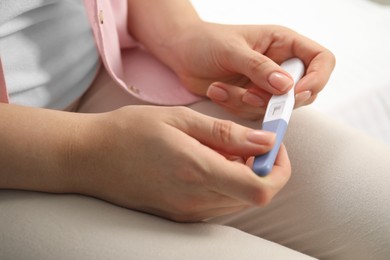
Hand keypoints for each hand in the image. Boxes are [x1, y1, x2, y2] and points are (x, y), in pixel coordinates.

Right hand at [70, 106, 290, 221]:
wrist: (90, 156)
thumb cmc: (130, 131)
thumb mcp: (179, 119)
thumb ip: (226, 133)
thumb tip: (265, 142)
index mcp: (198, 171)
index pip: (261, 188)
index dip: (279, 169)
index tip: (274, 147)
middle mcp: (196, 199)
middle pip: (254, 196)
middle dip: (263, 170)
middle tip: (247, 143)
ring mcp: (187, 211)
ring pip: (237, 201)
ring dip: (244, 176)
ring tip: (222, 150)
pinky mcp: (179, 214)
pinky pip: (218, 204)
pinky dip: (225, 184)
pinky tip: (206, 163)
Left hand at [165, 23, 334, 118]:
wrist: (182, 53)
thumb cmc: (206, 41)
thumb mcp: (232, 50)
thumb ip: (259, 68)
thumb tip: (287, 86)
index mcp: (283, 43)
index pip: (322, 60)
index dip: (317, 79)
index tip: (296, 93)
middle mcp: (280, 65)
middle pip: (303, 92)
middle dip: (275, 100)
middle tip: (248, 95)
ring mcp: (266, 85)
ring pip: (276, 108)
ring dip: (247, 104)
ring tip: (221, 88)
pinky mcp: (251, 99)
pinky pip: (253, 114)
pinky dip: (234, 107)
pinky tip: (217, 91)